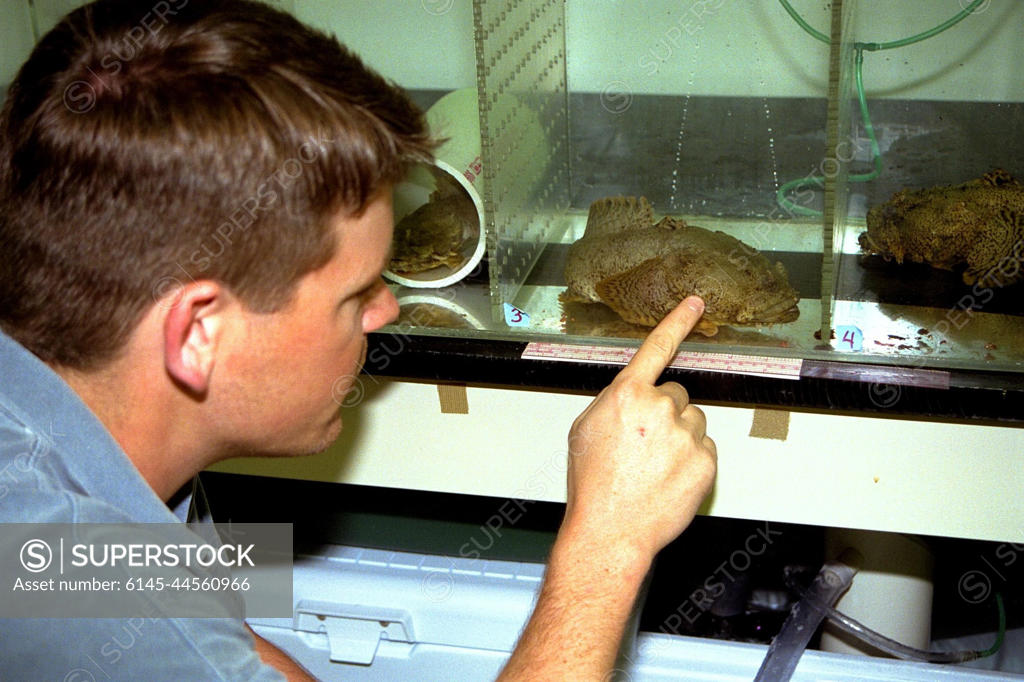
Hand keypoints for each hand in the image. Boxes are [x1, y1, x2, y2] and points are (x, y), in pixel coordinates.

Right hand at [497, 297, 716, 680]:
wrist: (610, 530)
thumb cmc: (592, 484)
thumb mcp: (585, 430)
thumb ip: (613, 403)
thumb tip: (631, 397)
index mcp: (627, 395)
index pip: (657, 348)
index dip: (677, 322)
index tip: (695, 303)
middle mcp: (660, 408)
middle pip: (677, 395)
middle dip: (665, 413)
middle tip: (644, 446)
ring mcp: (686, 434)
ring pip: (693, 422)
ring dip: (679, 438)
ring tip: (654, 467)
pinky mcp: (706, 461)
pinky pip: (705, 449)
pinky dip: (691, 461)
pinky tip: (669, 479)